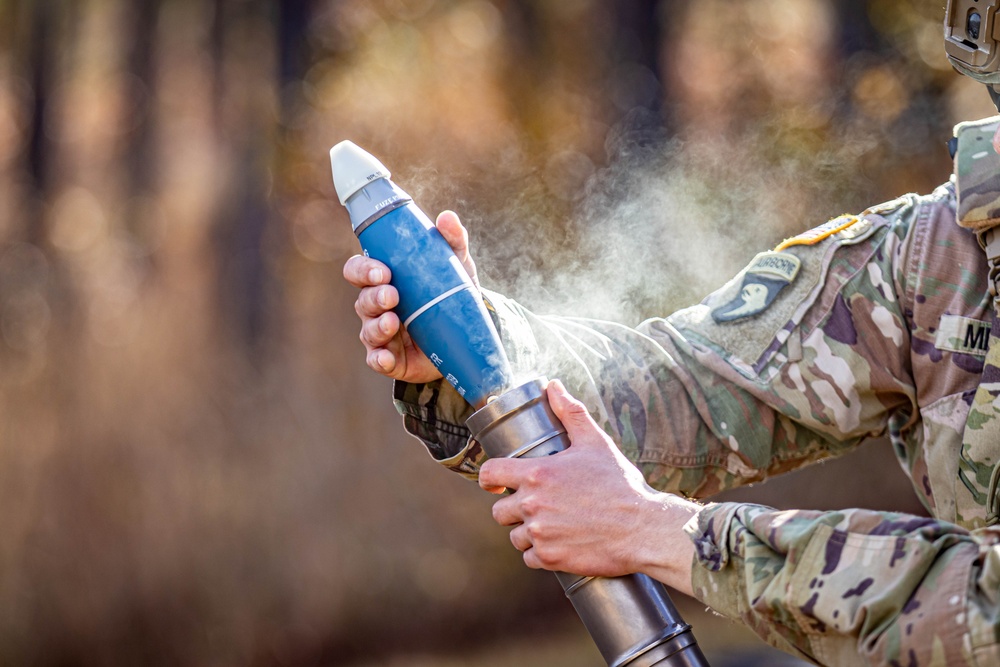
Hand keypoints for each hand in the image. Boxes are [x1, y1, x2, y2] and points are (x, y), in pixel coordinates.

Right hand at [342, 210, 478, 382]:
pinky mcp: (392, 359)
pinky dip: (379, 359)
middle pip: (362, 299)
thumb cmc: (450, 295)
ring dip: (377, 326)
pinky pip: (377, 360)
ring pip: (368, 330)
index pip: (359, 270)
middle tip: (392, 295)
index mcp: (385, 280)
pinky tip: (386, 358)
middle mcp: (377, 306)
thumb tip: (447, 217)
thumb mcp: (455, 267)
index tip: (382, 270)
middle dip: (374, 296)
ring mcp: (382, 335)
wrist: (468, 336)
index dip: (363, 269)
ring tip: (393, 322)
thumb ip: (452, 241)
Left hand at [478, 380, 697, 594]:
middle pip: (499, 511)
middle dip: (512, 508)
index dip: (489, 479)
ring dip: (527, 532)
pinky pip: (530, 558)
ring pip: (515, 537)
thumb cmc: (620, 484)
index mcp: (537, 474)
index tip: (496, 484)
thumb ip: (570, 412)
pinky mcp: (550, 559)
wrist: (643, 528)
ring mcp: (540, 534)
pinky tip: (558, 543)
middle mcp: (532, 505)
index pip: (489, 475)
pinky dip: (541, 553)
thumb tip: (553, 385)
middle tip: (535, 505)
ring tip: (551, 525)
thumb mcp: (595, 442)